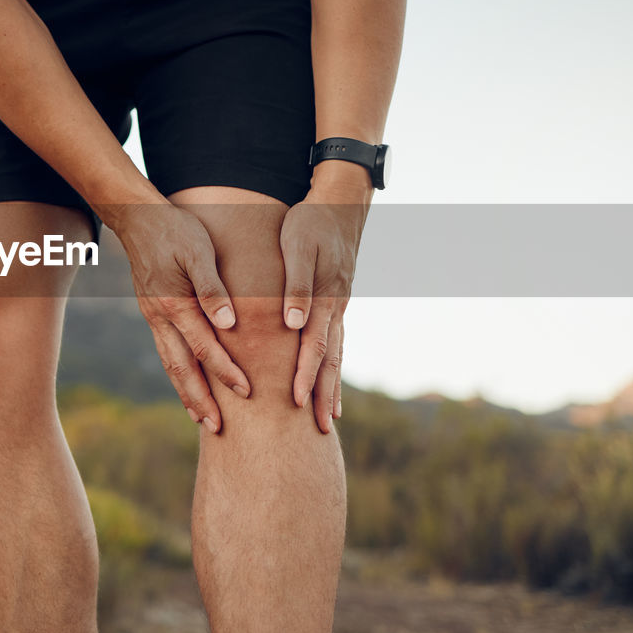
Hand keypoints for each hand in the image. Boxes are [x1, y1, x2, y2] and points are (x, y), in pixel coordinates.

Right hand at [111, 202, 250, 433]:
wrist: (138, 218)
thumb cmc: (176, 229)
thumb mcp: (199, 250)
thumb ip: (212, 287)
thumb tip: (229, 322)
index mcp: (175, 303)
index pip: (205, 347)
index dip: (226, 371)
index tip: (248, 391)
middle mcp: (160, 317)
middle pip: (182, 368)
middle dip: (201, 399)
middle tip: (218, 427)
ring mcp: (153, 317)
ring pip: (170, 364)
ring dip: (187, 393)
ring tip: (202, 418)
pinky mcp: (153, 313)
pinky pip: (166, 352)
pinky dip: (177, 374)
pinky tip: (187, 386)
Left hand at [280, 177, 371, 432]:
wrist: (339, 203)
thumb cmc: (311, 223)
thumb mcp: (299, 247)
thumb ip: (297, 285)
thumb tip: (293, 323)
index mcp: (325, 297)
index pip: (314, 345)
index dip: (306, 375)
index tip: (298, 402)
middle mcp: (336, 308)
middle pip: (331, 359)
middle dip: (325, 395)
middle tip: (321, 430)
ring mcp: (339, 308)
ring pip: (336, 355)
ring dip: (332, 387)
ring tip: (330, 419)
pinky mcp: (336, 304)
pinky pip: (335, 343)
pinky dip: (333, 367)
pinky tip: (330, 383)